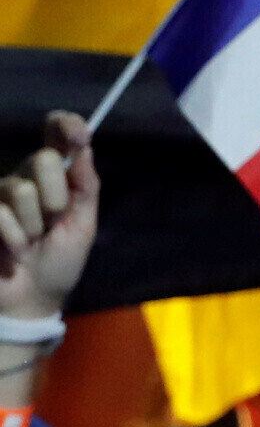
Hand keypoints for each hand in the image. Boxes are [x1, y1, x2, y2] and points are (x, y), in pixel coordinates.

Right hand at [0, 113, 99, 322]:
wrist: (32, 300)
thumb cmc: (60, 262)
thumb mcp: (83, 225)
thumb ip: (85, 186)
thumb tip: (85, 147)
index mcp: (56, 178)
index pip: (56, 135)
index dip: (65, 126)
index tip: (79, 133)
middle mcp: (25, 179)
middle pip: (43, 160)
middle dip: (56, 197)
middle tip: (54, 223)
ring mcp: (0, 197)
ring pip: (21, 189)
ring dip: (33, 225)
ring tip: (31, 244)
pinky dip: (13, 239)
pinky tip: (15, 254)